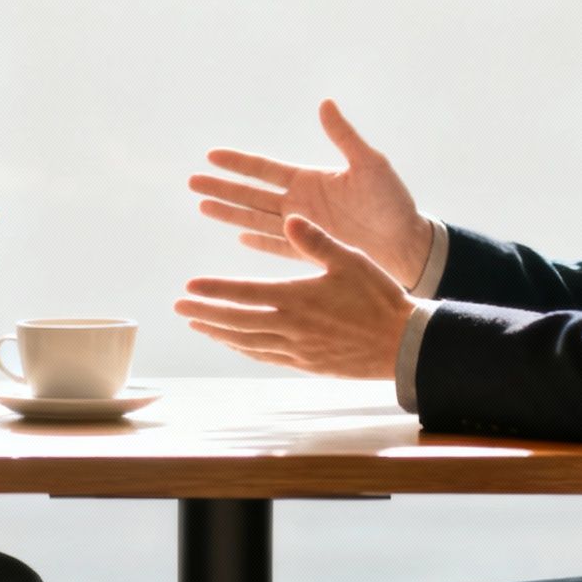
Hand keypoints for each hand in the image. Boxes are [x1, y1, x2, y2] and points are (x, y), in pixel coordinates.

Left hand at [175, 214, 416, 377]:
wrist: (402, 344)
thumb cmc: (379, 298)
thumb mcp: (350, 260)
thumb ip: (317, 240)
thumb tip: (291, 216)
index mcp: (296, 297)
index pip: (244, 293)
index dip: (214, 290)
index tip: (189, 287)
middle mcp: (290, 326)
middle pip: (235, 321)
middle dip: (205, 313)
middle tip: (179, 308)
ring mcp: (296, 349)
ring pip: (246, 342)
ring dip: (219, 333)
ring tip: (199, 325)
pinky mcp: (306, 364)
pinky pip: (265, 356)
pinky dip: (244, 349)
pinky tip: (234, 344)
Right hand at [190, 99, 433, 286]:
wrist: (407, 242)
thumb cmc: (392, 201)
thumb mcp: (369, 164)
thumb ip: (344, 137)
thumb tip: (325, 103)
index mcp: (310, 180)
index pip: (264, 170)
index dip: (238, 163)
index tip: (211, 156)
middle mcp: (301, 203)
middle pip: (252, 194)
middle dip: (222, 188)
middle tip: (192, 182)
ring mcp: (303, 228)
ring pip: (256, 219)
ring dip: (230, 213)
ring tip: (202, 206)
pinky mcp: (311, 249)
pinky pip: (278, 246)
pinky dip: (259, 243)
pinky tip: (240, 238)